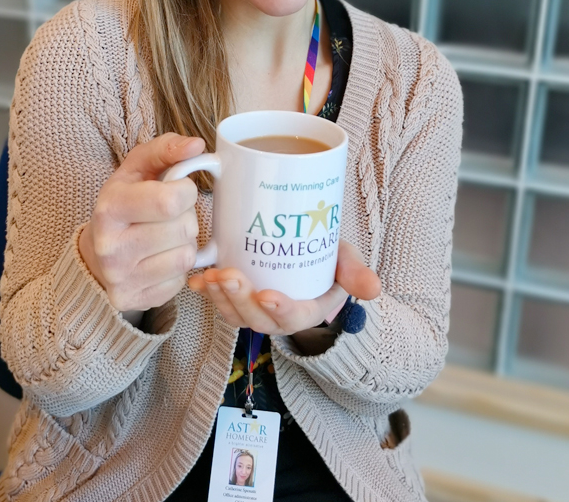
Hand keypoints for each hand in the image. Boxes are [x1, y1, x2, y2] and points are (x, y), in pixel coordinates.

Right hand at [79, 133, 204, 311]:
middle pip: (183, 229)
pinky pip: (180, 282)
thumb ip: (166, 148)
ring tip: (166, 236)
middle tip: (168, 216)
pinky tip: (160, 258)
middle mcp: (110, 246)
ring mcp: (120, 278)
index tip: (176, 190)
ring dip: (185, 243)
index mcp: (110, 208)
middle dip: (186, 218)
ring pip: (186, 257)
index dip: (185, 192)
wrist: (96, 251)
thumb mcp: (137, 168)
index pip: (170, 201)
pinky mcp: (133, 300)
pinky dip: (177, 269)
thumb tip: (196, 146)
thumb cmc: (125, 202)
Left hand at [188, 240, 380, 335]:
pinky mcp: (238, 298)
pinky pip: (221, 302)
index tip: (267, 295)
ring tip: (207, 277)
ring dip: (219, 297)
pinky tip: (195, 281)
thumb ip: (356, 272)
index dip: (280, 310)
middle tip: (227, 275)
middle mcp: (278, 316)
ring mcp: (255, 308)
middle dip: (239, 299)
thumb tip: (373, 289)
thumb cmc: (328, 258)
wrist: (308, 250)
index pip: (295, 318)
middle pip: (257, 318)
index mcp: (307, 310)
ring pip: (234, 312)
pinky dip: (206, 293)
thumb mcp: (346, 261)